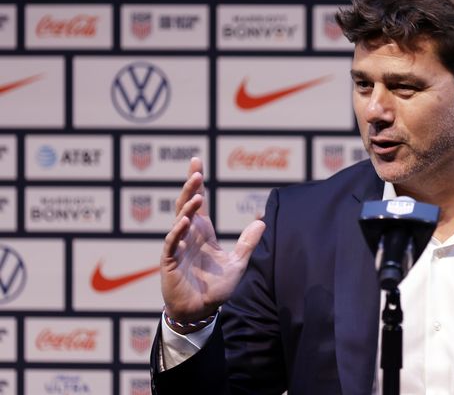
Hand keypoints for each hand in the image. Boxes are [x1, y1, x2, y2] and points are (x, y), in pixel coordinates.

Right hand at [160, 157, 265, 326]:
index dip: (197, 183)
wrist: (201, 312)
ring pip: (179, 221)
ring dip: (187, 208)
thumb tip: (262, 221)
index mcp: (203, 232)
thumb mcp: (237, 263)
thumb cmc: (215, 288)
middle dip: (190, 187)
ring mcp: (178, 247)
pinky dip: (177, 232)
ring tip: (196, 195)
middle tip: (196, 171)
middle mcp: (189, 235)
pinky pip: (172, 243)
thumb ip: (248, 242)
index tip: (197, 163)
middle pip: (187, 205)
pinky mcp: (169, 262)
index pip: (199, 202)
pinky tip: (185, 222)